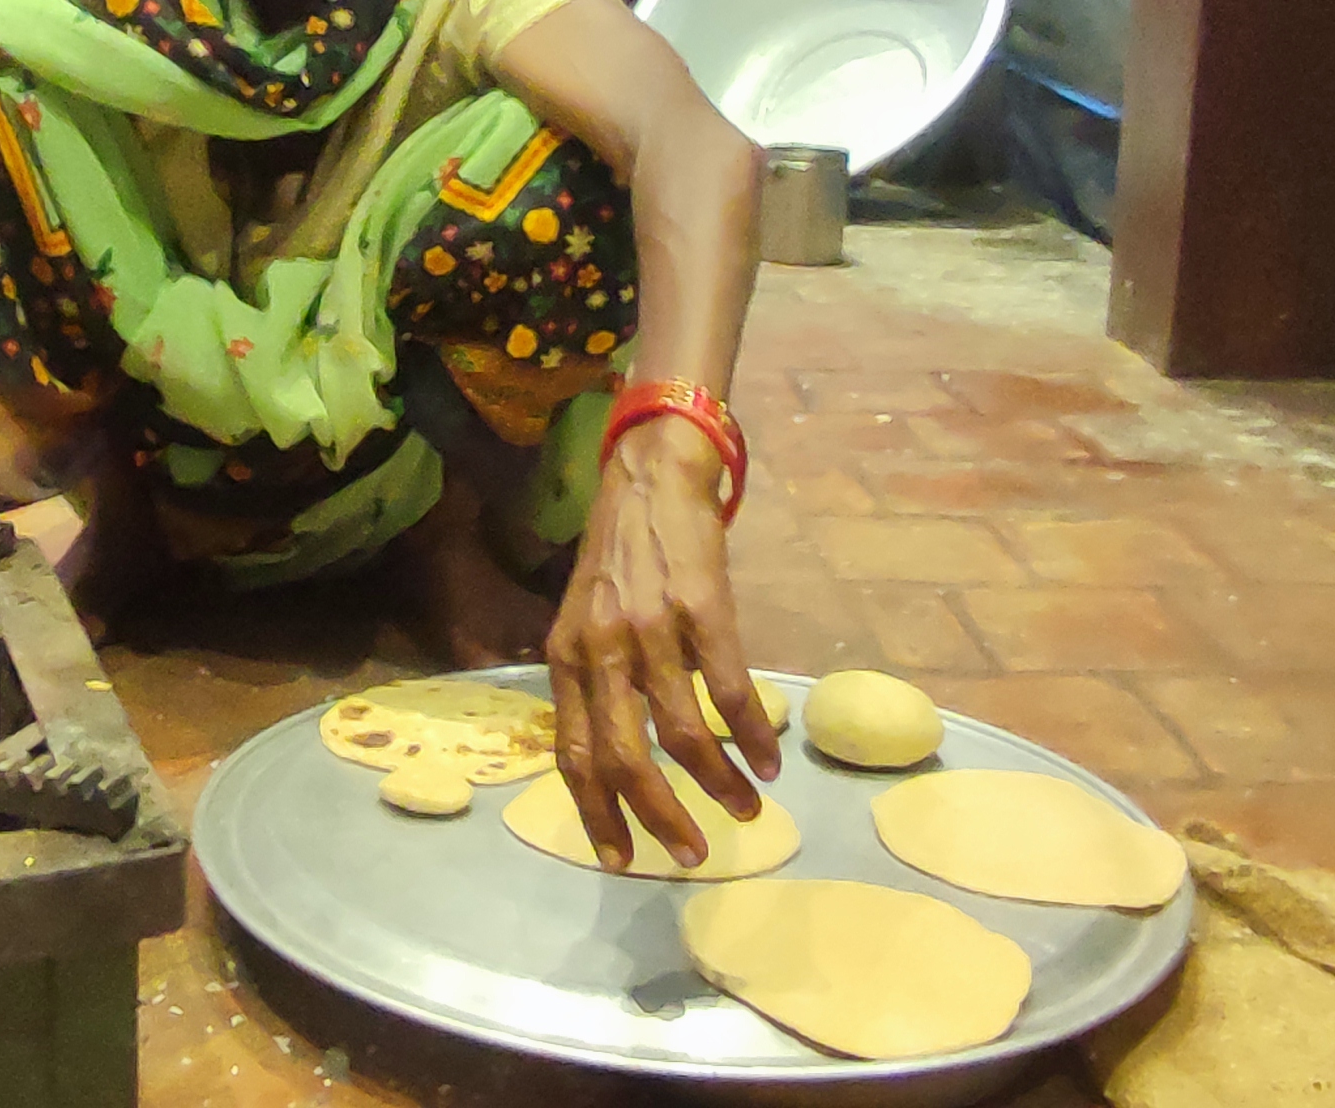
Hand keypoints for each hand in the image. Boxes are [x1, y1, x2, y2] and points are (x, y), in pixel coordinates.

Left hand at [545, 414, 775, 871]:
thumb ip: (591, 681)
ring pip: (681, 732)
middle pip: (623, 757)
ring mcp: (651, 629)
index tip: (620, 860)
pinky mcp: (702, 608)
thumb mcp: (583, 619)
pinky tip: (767, 759)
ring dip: (716, 783)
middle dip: (657, 817)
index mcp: (567, 658)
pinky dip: (750, 733)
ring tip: (745, 811)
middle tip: (690, 854)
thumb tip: (612, 761)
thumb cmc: (620, 556)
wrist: (652, 475)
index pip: (573, 754)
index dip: (596, 813)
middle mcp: (601, 649)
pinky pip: (728, 689)